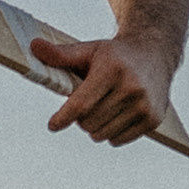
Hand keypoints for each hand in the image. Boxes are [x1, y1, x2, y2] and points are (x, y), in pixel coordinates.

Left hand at [26, 29, 175, 147]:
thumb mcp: (89, 50)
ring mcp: (145, 105)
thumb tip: (33, 47)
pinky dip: (111, 133)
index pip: (81, 104)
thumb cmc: (114, 54)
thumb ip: (60, 54)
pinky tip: (117, 114)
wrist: (155, 53)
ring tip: (101, 107)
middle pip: (88, 122)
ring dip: (94, 127)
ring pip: (101, 135)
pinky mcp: (153, 120)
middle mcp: (132, 88)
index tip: (52, 125)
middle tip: (86, 103)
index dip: (63, 117)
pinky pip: (117, 141)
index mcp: (112, 70)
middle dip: (79, 118)